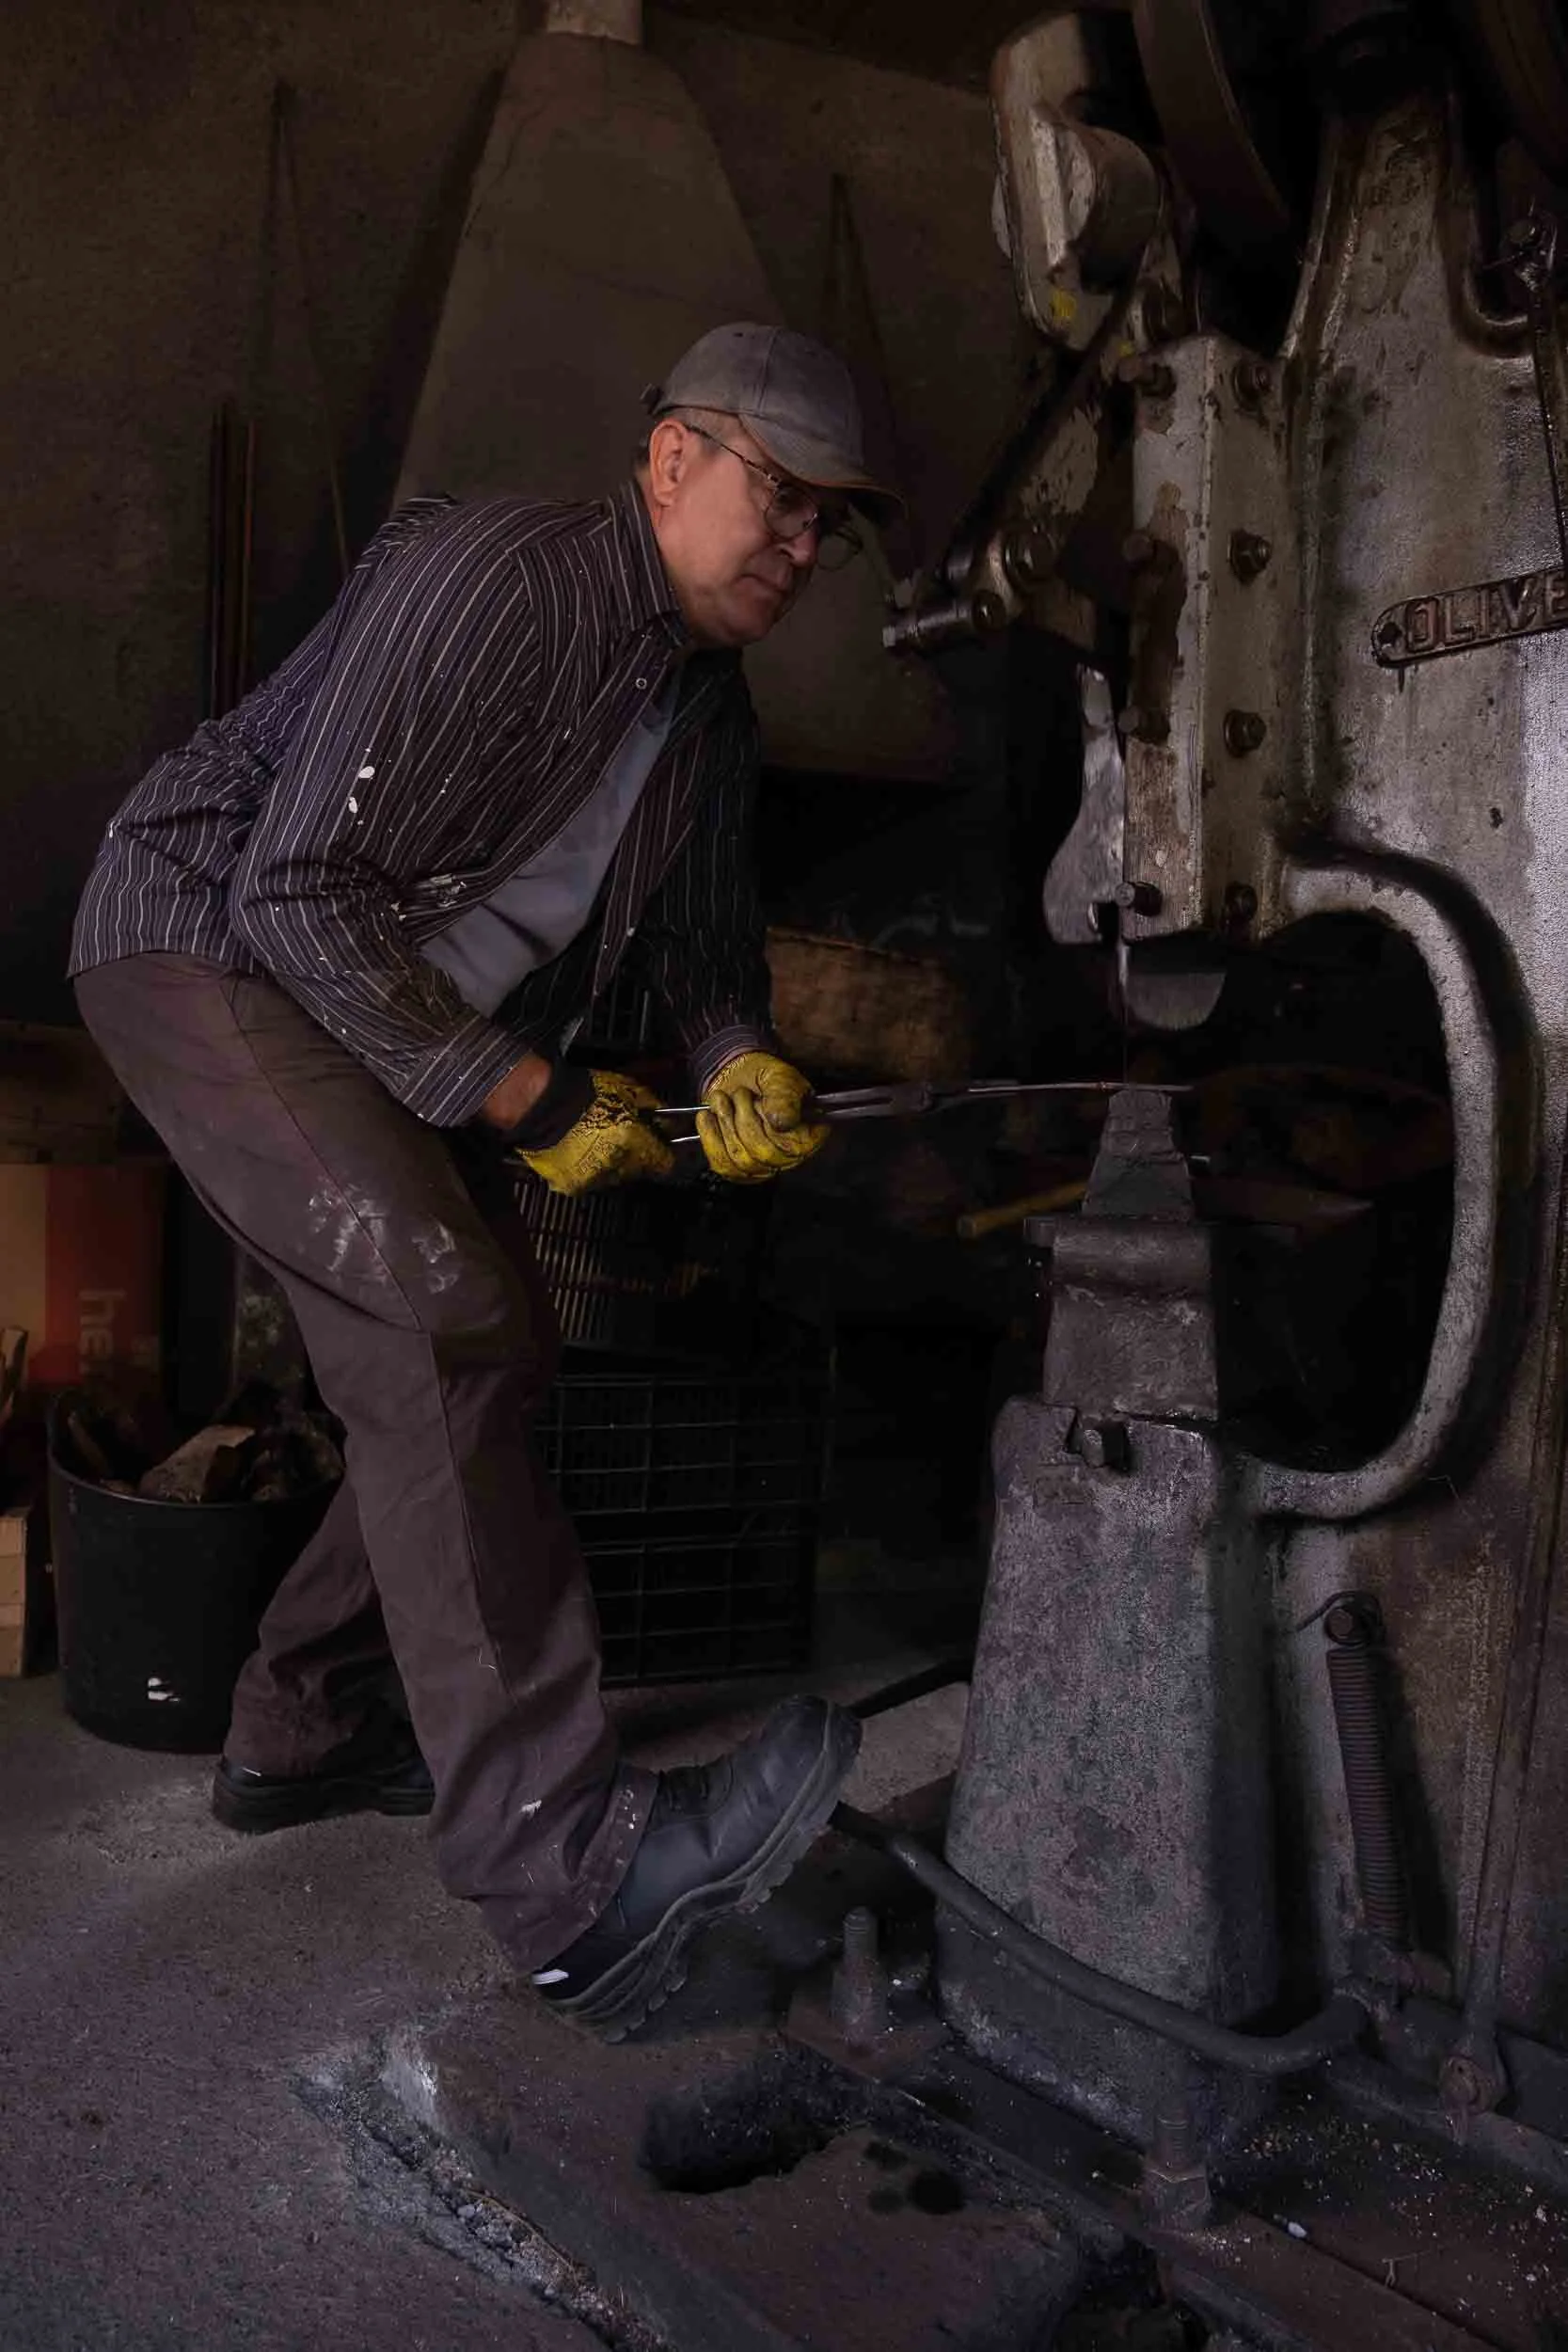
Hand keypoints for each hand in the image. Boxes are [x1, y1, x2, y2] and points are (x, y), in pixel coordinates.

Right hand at [515, 1070, 673, 1195]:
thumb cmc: (587, 1093)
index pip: (666, 1164)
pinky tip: (580, 1152)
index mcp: (635, 1145)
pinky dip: (588, 1170)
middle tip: (624, 1138)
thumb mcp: (630, 1091)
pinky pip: (589, 1181)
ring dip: (612, 1165)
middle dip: (637, 1158)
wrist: (542, 1105)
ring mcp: (594, 1181)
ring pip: (614, 1178)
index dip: (666, 1154)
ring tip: (598, 1143)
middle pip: (639, 1172)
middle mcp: (618, 1168)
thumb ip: (655, 1110)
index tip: (662, 1146)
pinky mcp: (571, 1187)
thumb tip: (672, 1122)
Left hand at [696, 1051, 829, 1184]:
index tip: (761, 1102)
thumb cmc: (763, 1077)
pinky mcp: (734, 1167)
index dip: (774, 1126)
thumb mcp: (780, 1077)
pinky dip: (710, 1137)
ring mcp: (760, 1165)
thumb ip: (785, 1097)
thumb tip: (783, 1122)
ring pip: (740, 1159)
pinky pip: (721, 1164)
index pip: (795, 1146)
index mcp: (809, 1134)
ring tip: (724, 1101)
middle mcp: (787, 1156)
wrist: (735, 1075)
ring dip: (726, 1123)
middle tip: (741, 1095)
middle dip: (745, 1119)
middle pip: (763, 1154)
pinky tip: (708, 1117)